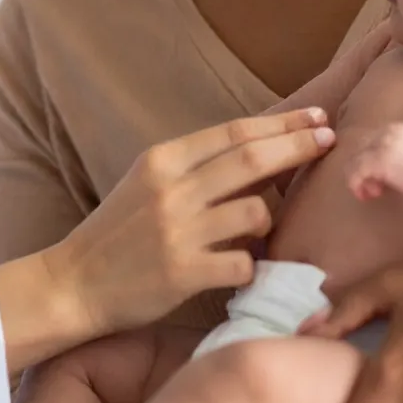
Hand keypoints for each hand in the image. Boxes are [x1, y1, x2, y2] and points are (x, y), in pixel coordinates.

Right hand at [49, 109, 333, 336]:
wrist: (72, 284)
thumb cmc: (114, 234)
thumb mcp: (145, 185)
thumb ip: (194, 169)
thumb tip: (258, 159)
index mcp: (162, 160)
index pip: (234, 132)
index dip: (283, 124)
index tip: (317, 118)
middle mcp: (172, 189)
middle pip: (253, 160)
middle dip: (300, 146)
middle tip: (331, 139)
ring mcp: (178, 231)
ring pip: (256, 212)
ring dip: (270, 219)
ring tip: (261, 229)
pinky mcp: (183, 273)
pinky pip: (244, 263)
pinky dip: (253, 265)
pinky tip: (244, 268)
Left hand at [347, 122, 402, 202]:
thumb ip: (400, 156)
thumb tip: (386, 171)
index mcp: (398, 129)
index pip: (370, 142)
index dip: (369, 161)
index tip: (378, 179)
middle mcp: (387, 132)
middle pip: (359, 150)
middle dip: (361, 170)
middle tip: (373, 189)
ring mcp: (381, 145)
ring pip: (353, 160)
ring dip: (359, 180)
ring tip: (371, 194)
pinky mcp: (378, 160)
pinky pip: (355, 172)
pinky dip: (356, 185)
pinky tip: (368, 195)